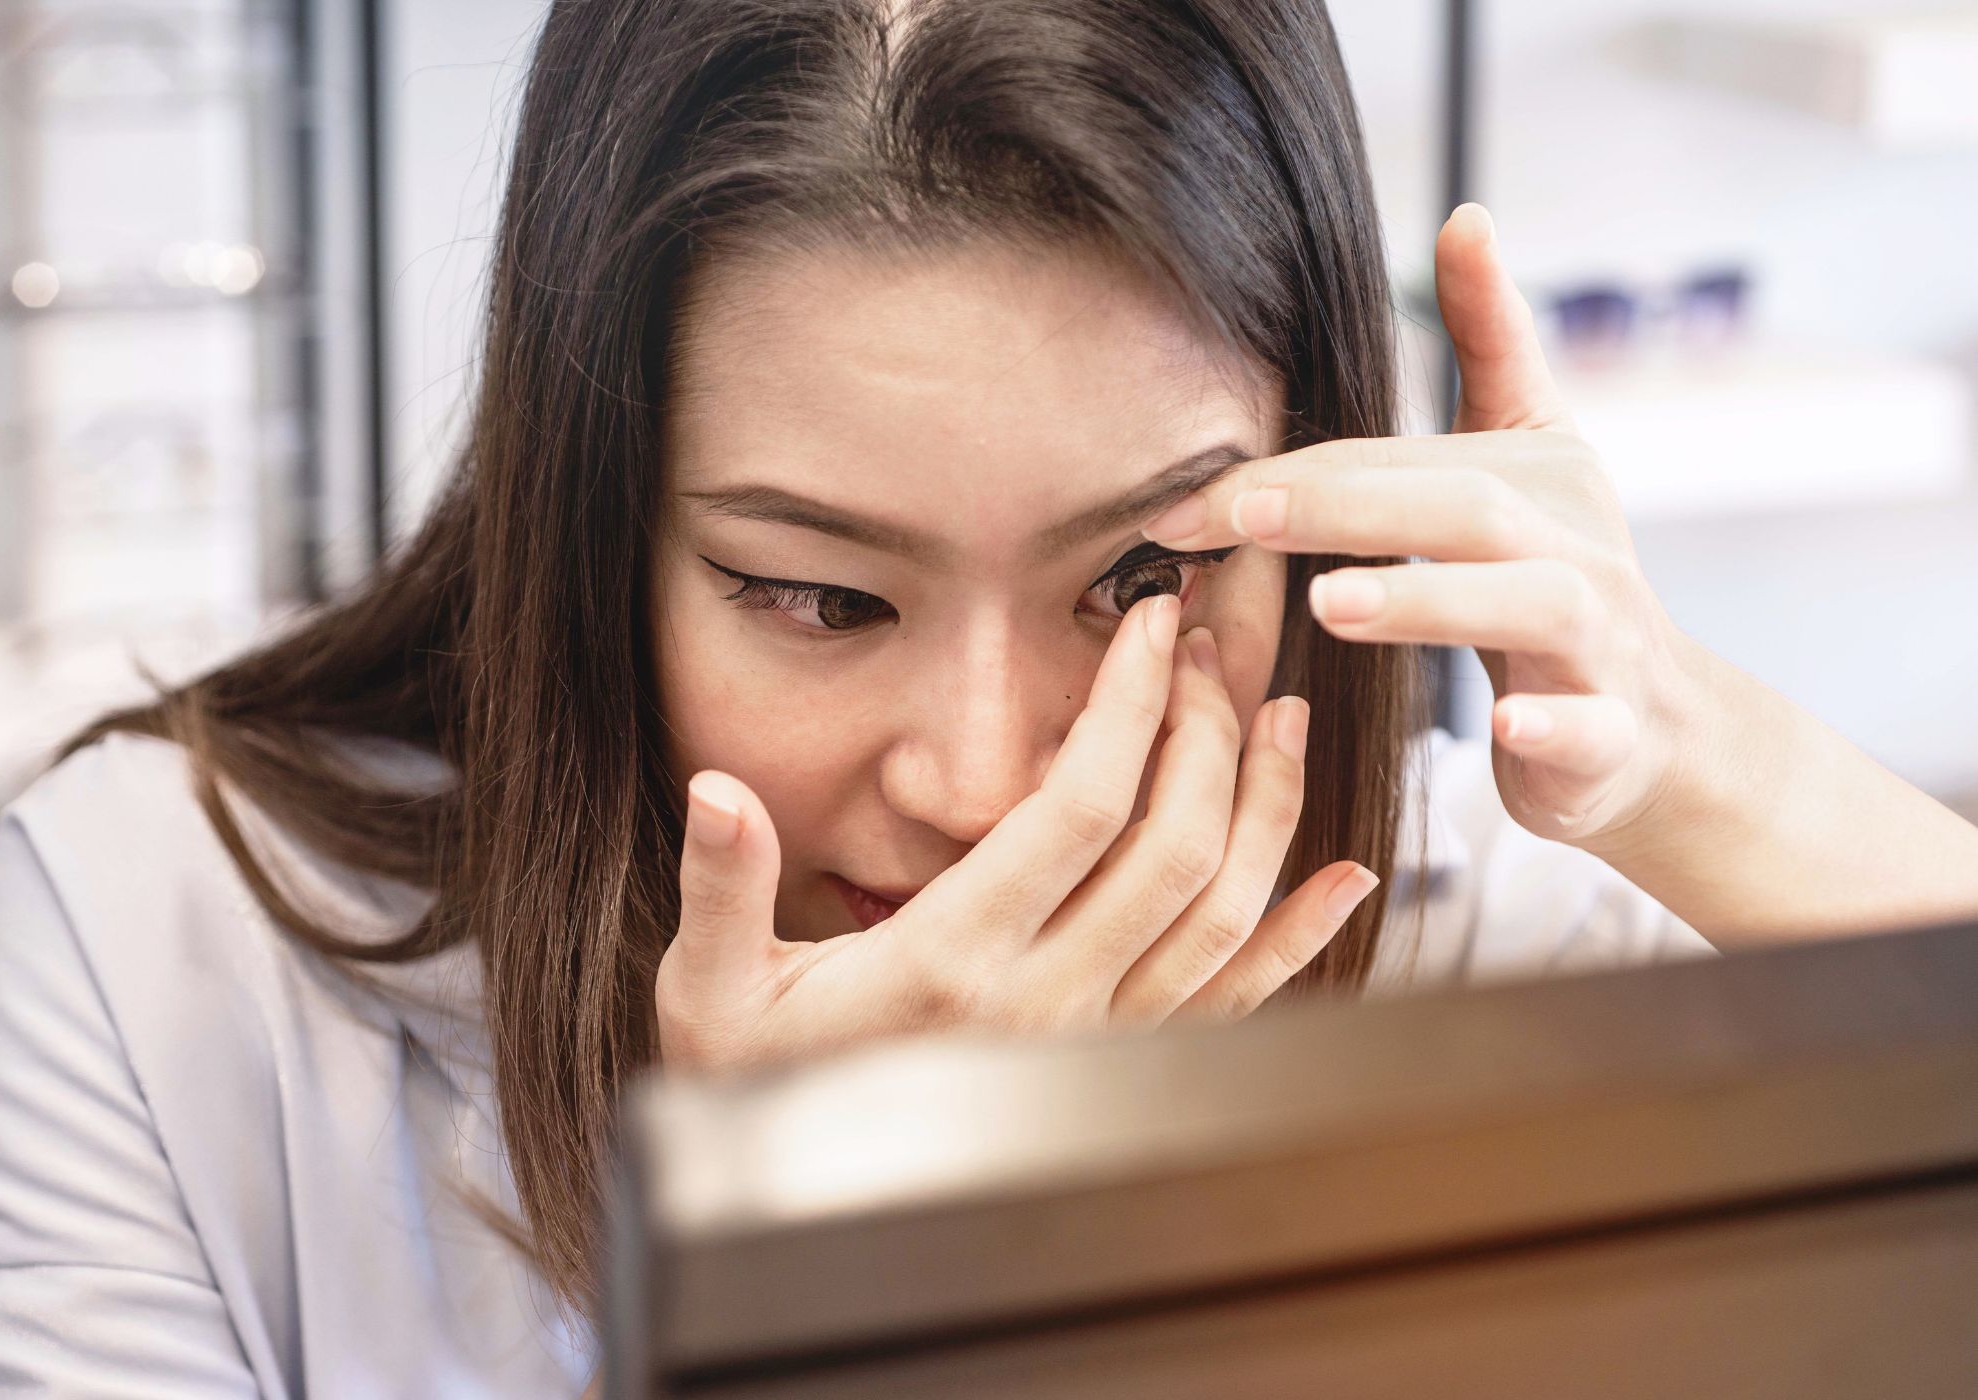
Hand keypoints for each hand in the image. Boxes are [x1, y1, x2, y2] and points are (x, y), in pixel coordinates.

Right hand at [656, 594, 1380, 1071]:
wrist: (812, 1206)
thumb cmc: (757, 1082)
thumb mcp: (710, 990)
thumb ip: (721, 886)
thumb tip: (716, 792)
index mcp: (951, 961)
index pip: (1075, 810)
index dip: (1128, 706)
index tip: (1148, 624)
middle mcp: (1044, 1004)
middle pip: (1172, 848)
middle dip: (1206, 732)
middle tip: (1208, 649)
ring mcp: (1097, 1044)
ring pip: (1221, 917)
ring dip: (1264, 807)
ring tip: (1279, 712)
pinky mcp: (1122, 1071)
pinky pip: (1236, 1004)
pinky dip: (1300, 938)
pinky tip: (1346, 876)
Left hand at [1140, 203, 1698, 850]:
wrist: (1655, 725)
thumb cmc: (1558, 580)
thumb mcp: (1533, 452)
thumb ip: (1491, 343)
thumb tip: (1464, 215)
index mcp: (1537, 476)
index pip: (1397, 463)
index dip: (1295, 472)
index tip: (1190, 492)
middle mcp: (1572, 546)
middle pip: (1463, 507)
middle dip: (1345, 507)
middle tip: (1235, 516)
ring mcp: (1600, 640)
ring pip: (1530, 606)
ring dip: (1429, 601)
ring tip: (1328, 603)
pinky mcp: (1615, 732)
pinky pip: (1591, 726)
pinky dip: (1555, 725)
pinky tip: (1503, 730)